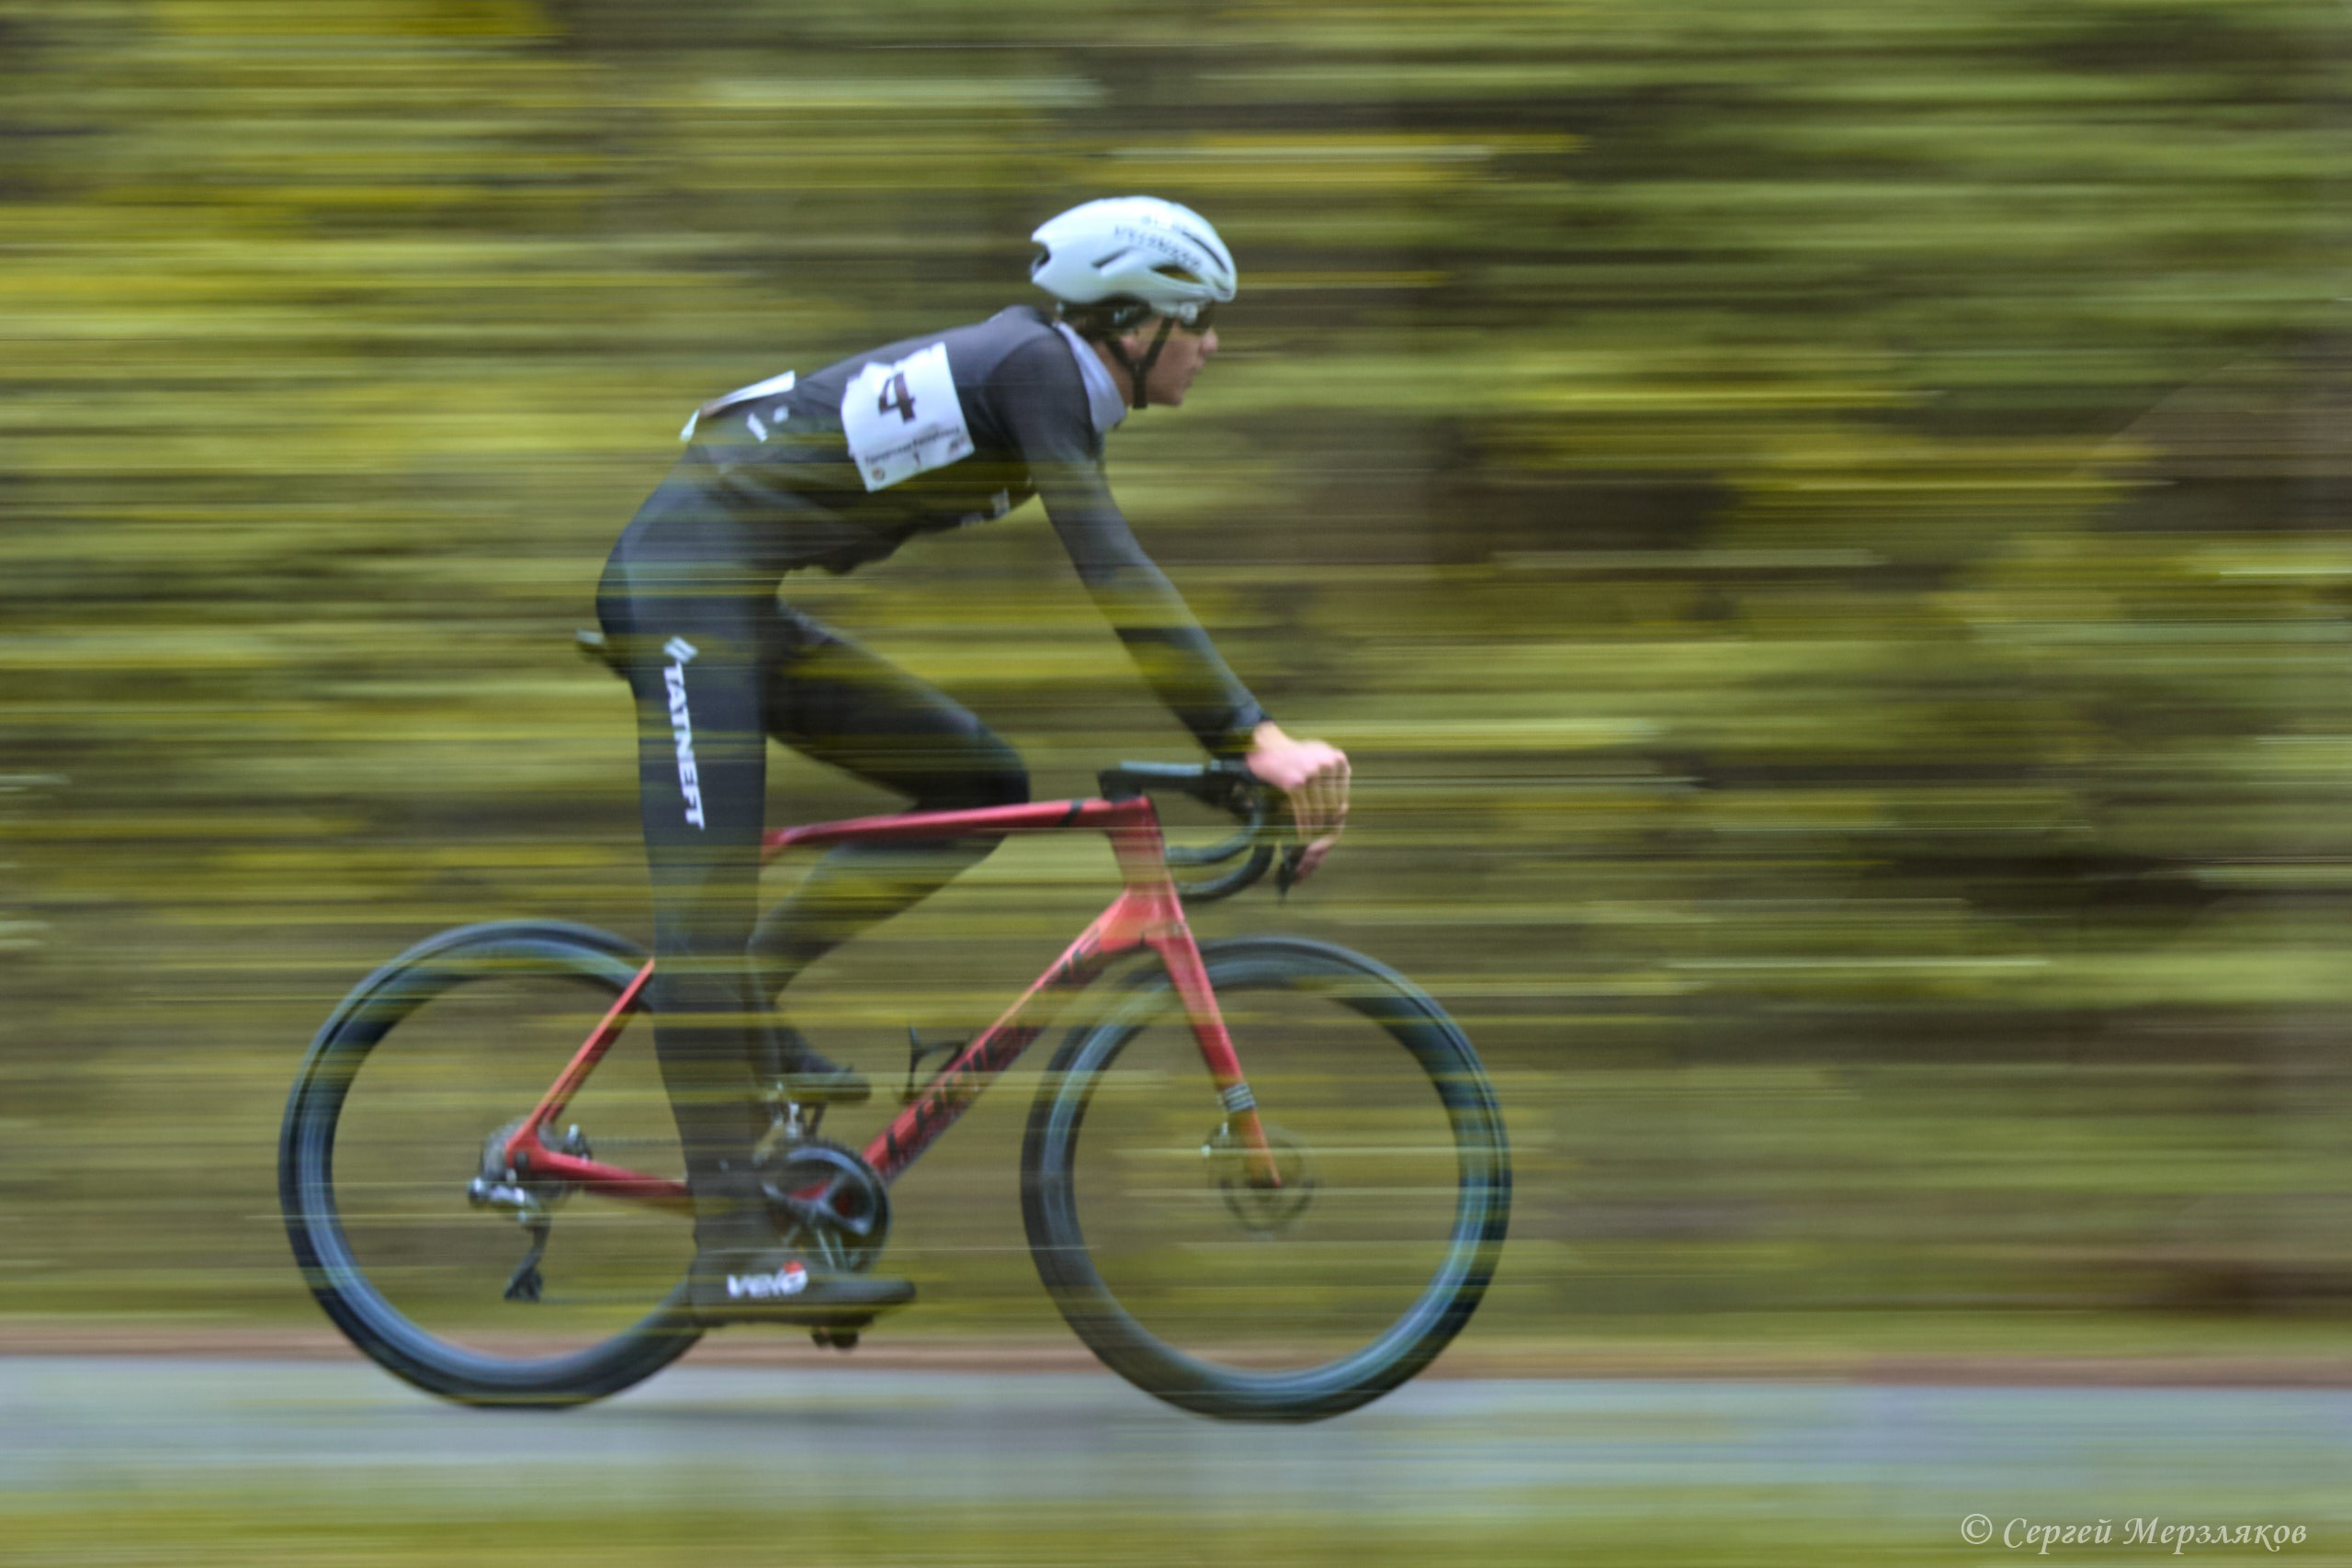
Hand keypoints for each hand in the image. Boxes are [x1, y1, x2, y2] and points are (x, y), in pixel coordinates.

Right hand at [1242, 722, 1349, 883]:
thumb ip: (1332, 776)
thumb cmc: (1289, 755)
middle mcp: (1328, 764)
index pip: (1342, 797)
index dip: (1336, 820)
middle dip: (1326, 830)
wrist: (1263, 745)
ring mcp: (1312, 773)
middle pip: (1333, 807)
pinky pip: (1303, 812)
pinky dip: (1303, 828)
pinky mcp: (1295, 783)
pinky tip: (1301, 838)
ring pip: (1319, 812)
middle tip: (1320, 846)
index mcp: (1338, 760)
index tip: (1329, 834)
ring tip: (1311, 844)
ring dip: (1315, 832)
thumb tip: (1342, 808)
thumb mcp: (1318, 757)